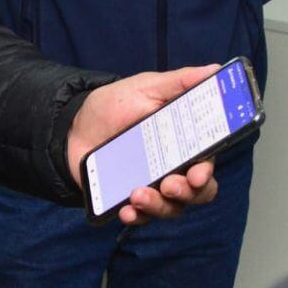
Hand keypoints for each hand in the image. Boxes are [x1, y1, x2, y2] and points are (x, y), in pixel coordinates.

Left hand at [68, 65, 221, 224]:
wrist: (73, 127)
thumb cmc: (114, 106)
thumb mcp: (146, 88)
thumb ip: (179, 83)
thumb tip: (214, 70)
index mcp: (183, 142)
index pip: (206, 162)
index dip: (207, 171)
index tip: (198, 173)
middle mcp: (174, 167)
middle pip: (197, 192)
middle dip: (188, 193)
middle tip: (169, 184)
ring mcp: (153, 186)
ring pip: (172, 208)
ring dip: (159, 206)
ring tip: (137, 194)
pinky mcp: (130, 201)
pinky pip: (142, 217)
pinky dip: (137, 217)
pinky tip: (125, 211)